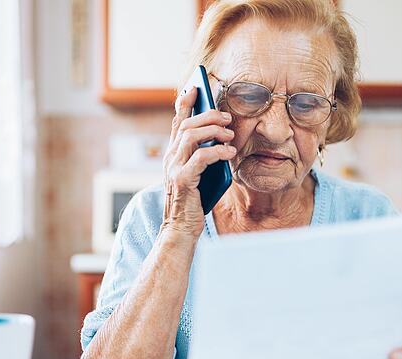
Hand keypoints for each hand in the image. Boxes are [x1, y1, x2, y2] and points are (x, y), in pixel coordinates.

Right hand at [162, 87, 235, 236]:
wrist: (180, 229)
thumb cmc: (193, 202)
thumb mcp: (200, 173)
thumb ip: (205, 156)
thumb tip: (222, 137)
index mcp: (173, 154)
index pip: (177, 122)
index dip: (185, 102)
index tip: (196, 87)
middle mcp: (170, 158)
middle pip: (186, 124)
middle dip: (208, 114)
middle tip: (227, 117)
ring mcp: (174, 168)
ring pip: (191, 135)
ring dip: (214, 130)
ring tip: (230, 134)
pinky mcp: (183, 181)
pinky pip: (201, 157)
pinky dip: (218, 151)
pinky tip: (230, 152)